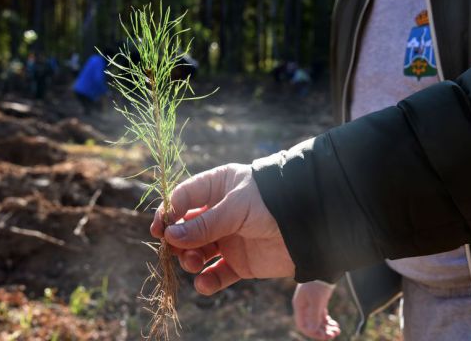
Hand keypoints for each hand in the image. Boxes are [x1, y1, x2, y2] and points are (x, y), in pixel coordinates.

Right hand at [150, 163, 294, 295]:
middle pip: (186, 229)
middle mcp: (219, 213)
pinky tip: (205, 284)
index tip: (160, 230)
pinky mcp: (240, 262)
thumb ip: (204, 224)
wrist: (310, 225)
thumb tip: (171, 237)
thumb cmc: (271, 202)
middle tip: (177, 250)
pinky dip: (208, 281)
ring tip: (196, 264)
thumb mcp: (235, 208)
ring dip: (191, 259)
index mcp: (216, 188)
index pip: (183, 198)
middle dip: (178, 241)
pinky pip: (217, 274)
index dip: (169, 213)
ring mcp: (228, 238)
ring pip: (198, 252)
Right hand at [293, 281, 340, 339]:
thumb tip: (313, 330)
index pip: (303, 325)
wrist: (322, 269)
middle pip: (312, 325)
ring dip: (327, 328)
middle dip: (322, 332)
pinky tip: (335, 324)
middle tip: (333, 335)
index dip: (312, 333)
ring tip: (337, 330)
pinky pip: (322, 317)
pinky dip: (328, 322)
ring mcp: (312, 306)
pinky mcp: (319, 303)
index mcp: (300, 307)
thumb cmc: (316, 283)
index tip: (323, 336)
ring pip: (318, 322)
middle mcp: (305, 308)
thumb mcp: (316, 300)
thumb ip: (314, 315)